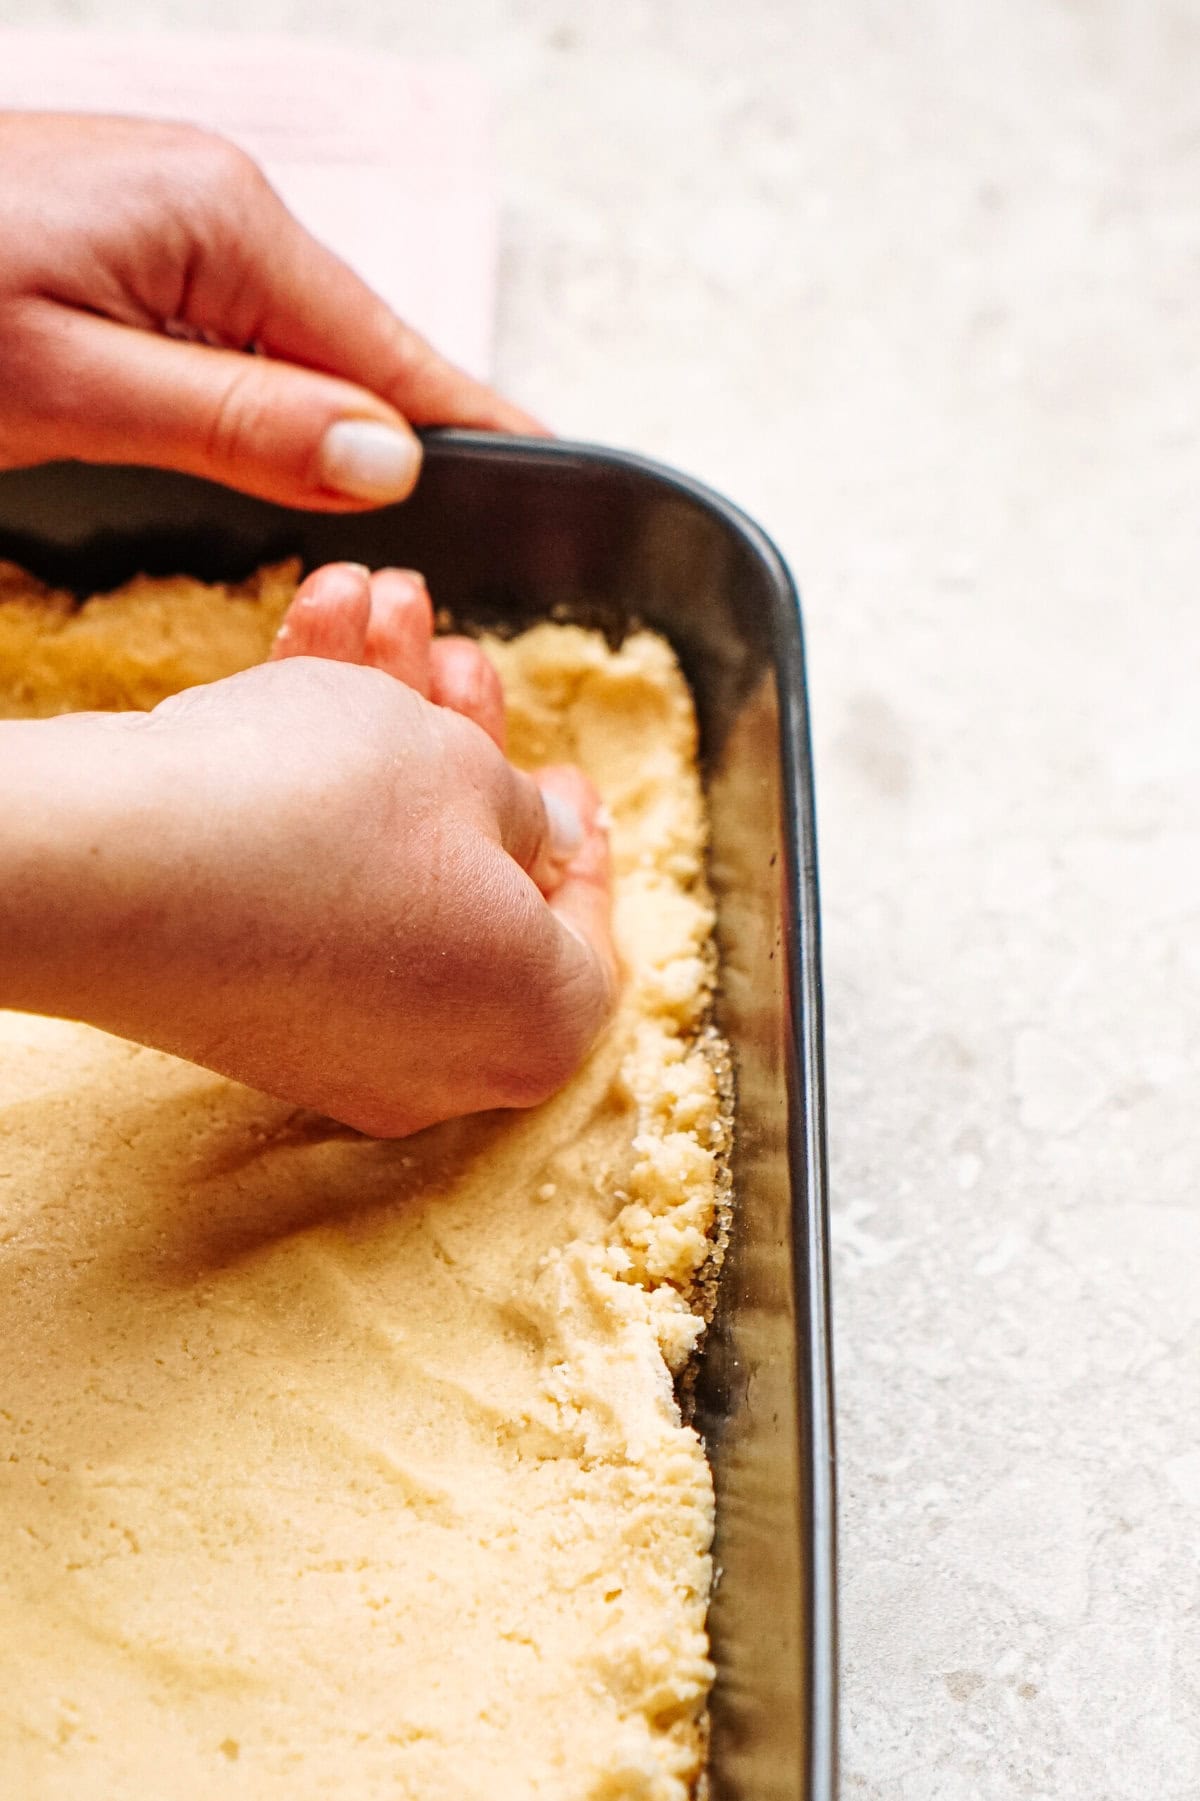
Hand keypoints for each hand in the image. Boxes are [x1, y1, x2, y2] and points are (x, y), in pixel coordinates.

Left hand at [0, 112, 542, 508]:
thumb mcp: (69, 386)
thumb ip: (241, 422)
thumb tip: (388, 461)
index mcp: (223, 220)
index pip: (392, 350)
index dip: (474, 428)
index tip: (557, 481)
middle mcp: (213, 204)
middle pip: (353, 351)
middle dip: (401, 449)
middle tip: (446, 559)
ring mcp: (168, 217)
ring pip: (293, 351)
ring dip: (329, 436)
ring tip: (383, 527)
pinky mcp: (125, 244)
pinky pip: (232, 337)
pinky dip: (264, 406)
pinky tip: (278, 459)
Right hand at [0, 572, 615, 1136]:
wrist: (115, 867)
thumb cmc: (337, 814)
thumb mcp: (466, 772)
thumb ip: (521, 808)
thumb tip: (540, 838)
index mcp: (534, 1025)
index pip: (587, 941)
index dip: (580, 841)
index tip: (568, 777)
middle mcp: (440, 1063)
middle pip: (476, 891)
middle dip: (462, 751)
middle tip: (462, 670)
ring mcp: (333, 1045)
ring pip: (386, 875)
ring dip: (383, 740)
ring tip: (375, 614)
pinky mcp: (244, 1011)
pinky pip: (312, 896)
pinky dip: (315, 788)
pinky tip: (304, 660)